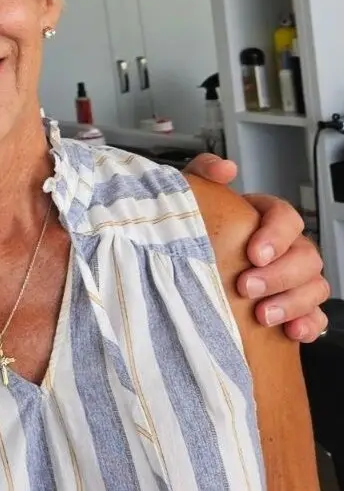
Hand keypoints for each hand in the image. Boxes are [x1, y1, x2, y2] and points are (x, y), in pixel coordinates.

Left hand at [182, 154, 330, 341]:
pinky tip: (290, 332)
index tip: (254, 253)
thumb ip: (205, 173)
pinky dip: (307, 325)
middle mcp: (287, 248)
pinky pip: (316, 318)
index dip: (276, 235)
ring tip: (263, 315)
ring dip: (292, 303)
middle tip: (247, 287)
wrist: (185, 261)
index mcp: (266, 218)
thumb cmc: (197, 227)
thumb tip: (225, 169)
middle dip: (279, 275)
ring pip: (315, 288)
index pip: (287, 218)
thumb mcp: (193, 195)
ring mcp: (294, 279)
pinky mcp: (294, 308)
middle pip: (307, 258)